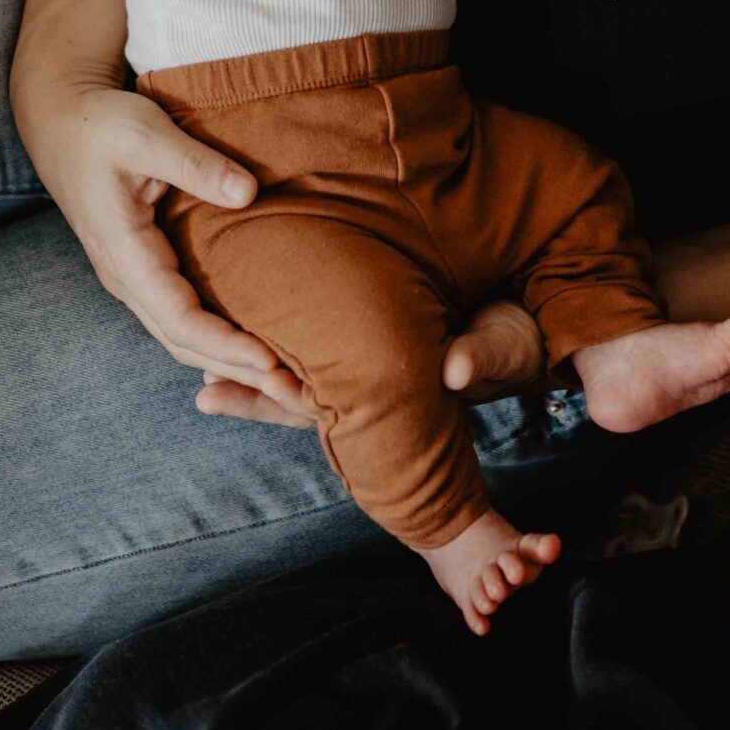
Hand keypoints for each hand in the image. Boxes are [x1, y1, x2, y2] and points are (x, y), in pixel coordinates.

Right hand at [25, 82, 292, 402]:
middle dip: (237, 371)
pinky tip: (253, 350)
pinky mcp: (145, 268)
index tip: (271, 361)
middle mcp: (127, 277)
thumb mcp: (145, 134)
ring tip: (282, 380)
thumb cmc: (100, 124)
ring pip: (182, 336)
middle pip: (183, 342)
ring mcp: (134, 277)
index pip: (178, 318)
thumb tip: (247, 192)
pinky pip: (182, 317)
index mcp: (125, 253)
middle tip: (293, 390)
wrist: (59, 120)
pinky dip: (217, 341)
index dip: (225, 345)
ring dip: (229, 363)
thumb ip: (195, 164)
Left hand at [196, 297, 545, 422]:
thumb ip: (483, 357)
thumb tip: (456, 371)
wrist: (528, 320)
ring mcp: (367, 366)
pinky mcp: (366, 334)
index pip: (338, 409)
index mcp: (400, 395)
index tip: (271, 391)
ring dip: (253, 377)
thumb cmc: (514, 337)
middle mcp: (375, 386)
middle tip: (204, 395)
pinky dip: (273, 343)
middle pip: (302, 401)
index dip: (298, 403)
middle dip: (254, 398)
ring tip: (202, 384)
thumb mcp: (505, 348)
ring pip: (298, 377)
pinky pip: (311, 344)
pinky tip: (233, 325)